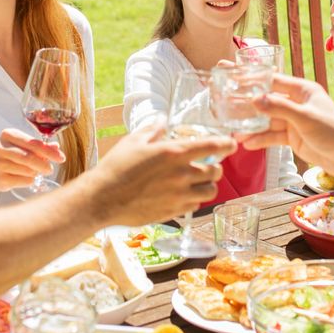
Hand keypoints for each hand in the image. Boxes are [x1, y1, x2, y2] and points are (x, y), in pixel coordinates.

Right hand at [0, 127, 65, 191]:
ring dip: (35, 173)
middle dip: (44, 165)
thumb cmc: (11, 156)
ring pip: (28, 170)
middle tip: (50, 169)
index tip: (61, 158)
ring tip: (32, 171)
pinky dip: (29, 180)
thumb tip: (56, 147)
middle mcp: (0, 148)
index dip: (49, 152)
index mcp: (8, 134)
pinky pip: (24, 181)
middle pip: (29, 158)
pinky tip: (24, 177)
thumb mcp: (24, 146)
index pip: (33, 143)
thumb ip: (41, 146)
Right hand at [89, 123, 232, 221]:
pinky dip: (194, 200)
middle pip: (216, 172)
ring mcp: (179, 196)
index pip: (210, 146)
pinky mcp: (173, 212)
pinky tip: (183, 195)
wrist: (102, 199)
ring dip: (207, 185)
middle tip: (208, 165)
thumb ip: (153, 130)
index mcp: (173, 153)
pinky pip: (195, 206)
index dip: (226, 144)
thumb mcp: (133, 141)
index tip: (231, 144)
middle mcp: (181, 175)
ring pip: (210, 192)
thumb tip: (163, 120)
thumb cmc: (115, 167)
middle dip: (215, 167)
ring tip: (198, 182)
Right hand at [242, 74, 333, 171]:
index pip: (272, 81)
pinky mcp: (294, 138)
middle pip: (266, 101)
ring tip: (235, 131)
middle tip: (226, 102)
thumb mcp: (304, 118)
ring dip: (252, 126)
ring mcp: (294, 121)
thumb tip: (255, 99)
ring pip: (268, 121)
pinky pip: (273, 136)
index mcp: (302, 90)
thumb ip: (279, 108)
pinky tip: (248, 143)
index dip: (251, 79)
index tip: (233, 76)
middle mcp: (296, 103)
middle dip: (248, 104)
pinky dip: (261, 139)